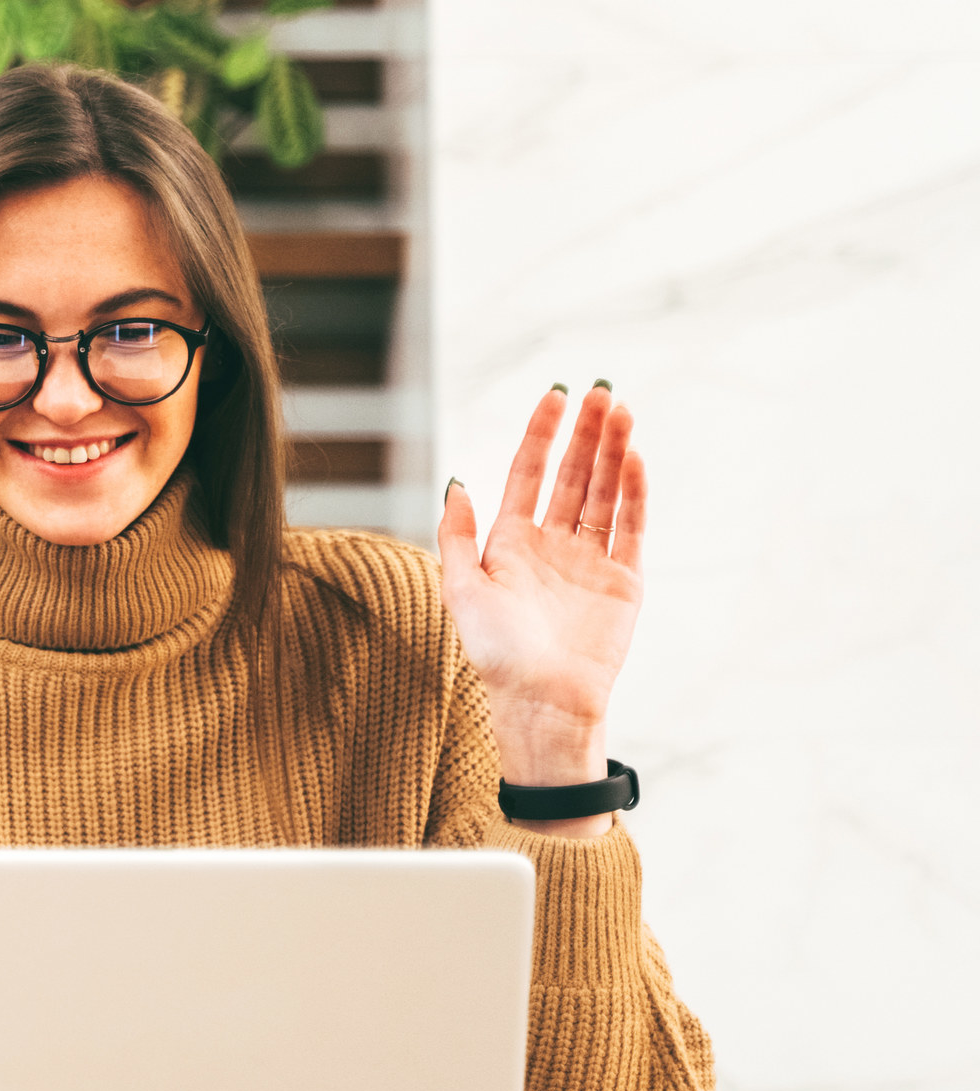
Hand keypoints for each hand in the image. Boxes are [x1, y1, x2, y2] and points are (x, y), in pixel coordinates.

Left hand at [437, 385, 644, 836]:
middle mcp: (552, 544)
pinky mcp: (623, 580)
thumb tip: (457, 481)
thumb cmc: (495, 652)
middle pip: (572, 475)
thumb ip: (458, 534)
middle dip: (585, 433)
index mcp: (511, 542)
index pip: (530, 472)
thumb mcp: (461, 588)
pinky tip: (634, 459)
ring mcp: (590, 560)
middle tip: (600, 390)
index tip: (556, 395)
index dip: (542, 433)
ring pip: (604, 493)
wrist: (541, 700)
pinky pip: (630, 527)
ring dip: (612, 452)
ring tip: (620, 410)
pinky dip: (633, 493)